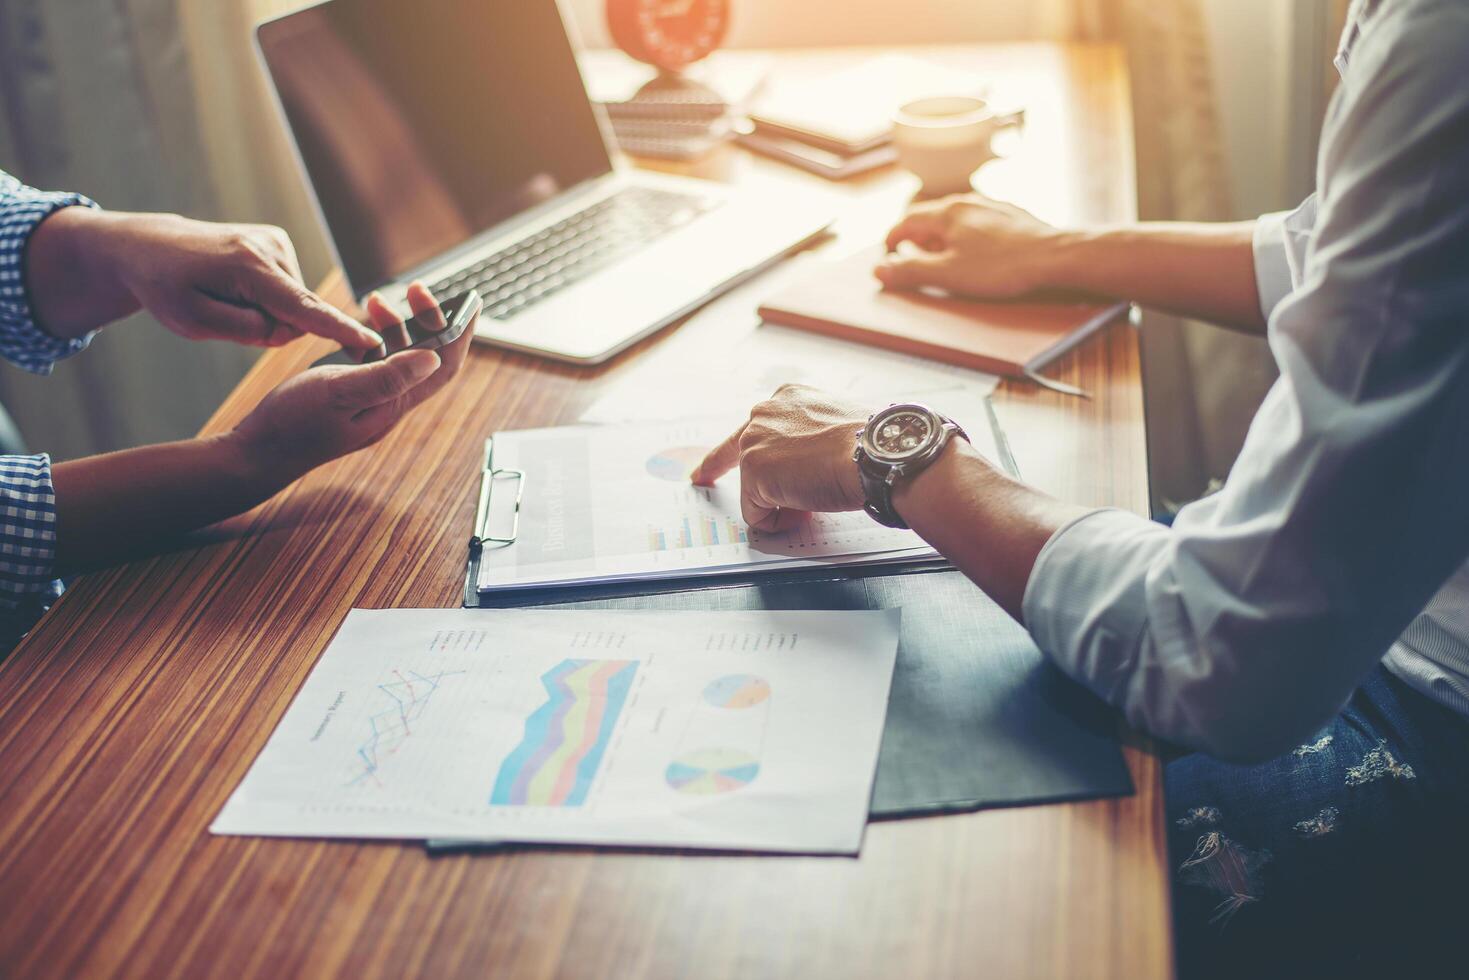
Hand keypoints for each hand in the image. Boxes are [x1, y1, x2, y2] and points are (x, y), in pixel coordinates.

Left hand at [75, 210, 380, 348]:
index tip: (371, 342)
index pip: (301, 308)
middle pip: (294, 314)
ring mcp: (277, 242)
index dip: (337, 329)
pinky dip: (265, 297)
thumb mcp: (193, 321)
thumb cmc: (165, 286)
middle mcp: (270, 249)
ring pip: (291, 305)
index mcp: (247, 268)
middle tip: (223, 314)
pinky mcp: (278, 242)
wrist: (150, 246)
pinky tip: (236, 284)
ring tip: (224, 294)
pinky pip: (287, 290)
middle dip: (267, 327)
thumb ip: (247, 330)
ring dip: (263, 312)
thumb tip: (290, 329)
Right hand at [233, 283, 470, 480]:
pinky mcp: (349, 397)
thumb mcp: (340, 392)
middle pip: (426, 358)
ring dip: (396, 327)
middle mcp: (388, 404)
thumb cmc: (293, 424)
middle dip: (427, 321)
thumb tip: (433, 358)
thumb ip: (387, 376)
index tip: (470, 302)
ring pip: (398, 358)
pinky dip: (372, 340)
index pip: (444, 366)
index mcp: (393, 404)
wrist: (257, 453)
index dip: (460, 333)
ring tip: (376, 300)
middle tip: (415, 289)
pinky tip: (357, 327)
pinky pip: (373, 363)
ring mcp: (369, 401)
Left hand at [691, 385, 868, 531]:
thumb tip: (810, 470)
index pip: (756, 426)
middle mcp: (765, 413)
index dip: (734, 446)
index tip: (709, 459)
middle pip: (737, 452)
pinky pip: (756, 512)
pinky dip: (777, 520)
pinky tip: (805, 510)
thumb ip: (811, 441)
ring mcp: (756, 441)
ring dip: (780, 502)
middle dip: (718, 468)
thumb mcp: (837, 428)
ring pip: (753, 487)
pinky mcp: (754, 470)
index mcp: (789, 398)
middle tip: (699, 478)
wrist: (874, 453)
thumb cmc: (870, 444)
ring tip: (814, 498)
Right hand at [876, 193, 1065, 298]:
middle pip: (929, 217)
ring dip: (941, 237)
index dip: (892, 241)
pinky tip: (977, 253)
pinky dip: (965, 236)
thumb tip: (878, 270)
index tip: (888, 257)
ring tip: (942, 258)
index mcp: (947, 214)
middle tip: (911, 260)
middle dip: (916, 239)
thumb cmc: (1002, 267)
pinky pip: (977, 222)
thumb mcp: (949, 275)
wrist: (1056, 256)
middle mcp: (967, 202)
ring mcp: (991, 206)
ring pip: (955, 218)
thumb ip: (911, 271)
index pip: (906, 222)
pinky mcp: (1011, 216)